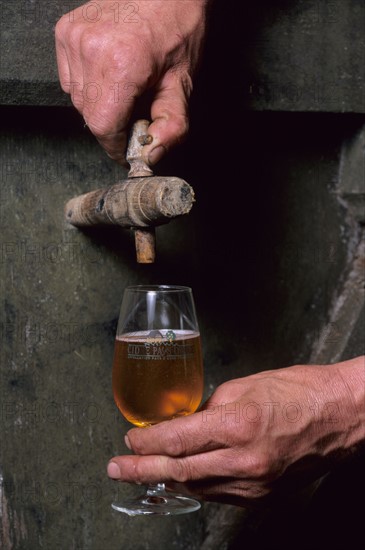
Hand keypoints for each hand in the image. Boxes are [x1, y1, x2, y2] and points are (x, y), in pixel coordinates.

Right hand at [55, 0, 207, 164]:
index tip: (125, 150)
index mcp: (122, 63)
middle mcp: (92, 48)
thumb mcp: (183, 82)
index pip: (103, 125)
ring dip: (99, 104)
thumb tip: (151, 155)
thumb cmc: (177, 28)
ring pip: (76, 98)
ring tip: (124, 88)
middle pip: (89, 114)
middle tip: (134, 114)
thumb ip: (171, 125)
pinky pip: (69, 78)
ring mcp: (75, 37)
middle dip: (111, 125)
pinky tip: (108, 72)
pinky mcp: (65, 30)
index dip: (115, 144)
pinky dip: (87, 84)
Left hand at [107, 357, 364, 505]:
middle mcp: (246, 460)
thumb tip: (186, 422)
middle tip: (116, 470)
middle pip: (180, 470)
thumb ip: (210, 408)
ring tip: (144, 471)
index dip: (148, 442)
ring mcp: (255, 483)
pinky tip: (183, 476)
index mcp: (239, 424)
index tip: (130, 441)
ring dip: (167, 478)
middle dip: (142, 470)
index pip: (179, 439)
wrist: (339, 416)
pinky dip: (196, 484)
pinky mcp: (263, 494)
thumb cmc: (297, 391)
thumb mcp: (246, 386)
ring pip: (197, 486)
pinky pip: (219, 493)